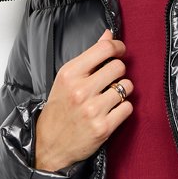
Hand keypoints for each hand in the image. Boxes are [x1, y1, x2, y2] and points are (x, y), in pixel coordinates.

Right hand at [34, 28, 133, 171]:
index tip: (119, 51)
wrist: (49, 144)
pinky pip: (128, 108)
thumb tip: (108, 35)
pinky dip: (123, 109)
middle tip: (110, 80)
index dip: (118, 47)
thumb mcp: (66, 79)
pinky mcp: (103, 127)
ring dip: (123, 91)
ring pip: (127, 87)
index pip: (104, 49)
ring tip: (111, 96)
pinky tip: (112, 111)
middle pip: (119, 67)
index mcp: (70, 74)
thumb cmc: (59, 109)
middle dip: (118, 72)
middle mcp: (81, 90)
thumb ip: (89, 57)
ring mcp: (92, 110)